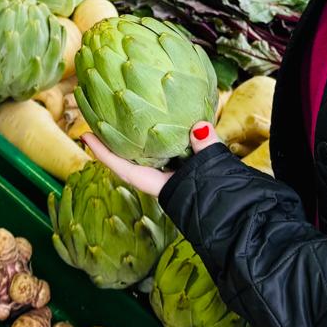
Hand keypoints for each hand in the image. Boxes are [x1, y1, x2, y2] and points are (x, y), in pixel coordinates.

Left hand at [83, 122, 221, 197]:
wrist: (242, 216)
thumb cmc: (222, 200)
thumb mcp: (212, 172)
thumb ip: (205, 148)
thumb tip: (200, 126)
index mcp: (159, 185)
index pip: (123, 167)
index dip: (102, 153)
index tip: (83, 136)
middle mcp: (163, 179)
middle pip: (133, 157)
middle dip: (118, 139)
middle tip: (103, 114)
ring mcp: (176, 175)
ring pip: (152, 151)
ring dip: (141, 135)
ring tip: (129, 110)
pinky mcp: (190, 168)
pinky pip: (172, 147)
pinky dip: (166, 134)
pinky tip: (166, 116)